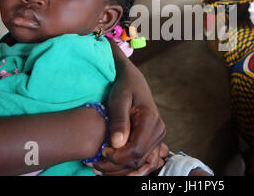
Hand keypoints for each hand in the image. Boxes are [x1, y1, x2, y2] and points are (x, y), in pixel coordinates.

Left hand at [92, 39, 165, 174]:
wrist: (134, 81)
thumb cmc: (124, 88)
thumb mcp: (118, 100)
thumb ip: (119, 121)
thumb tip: (117, 144)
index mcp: (151, 120)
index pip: (136, 150)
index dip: (117, 157)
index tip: (102, 150)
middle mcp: (158, 131)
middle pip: (138, 160)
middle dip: (115, 166)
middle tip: (95, 163)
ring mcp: (158, 138)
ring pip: (142, 164)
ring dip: (122, 172)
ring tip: (101, 168)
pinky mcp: (154, 141)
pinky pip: (145, 162)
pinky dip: (130, 169)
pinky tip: (114, 169)